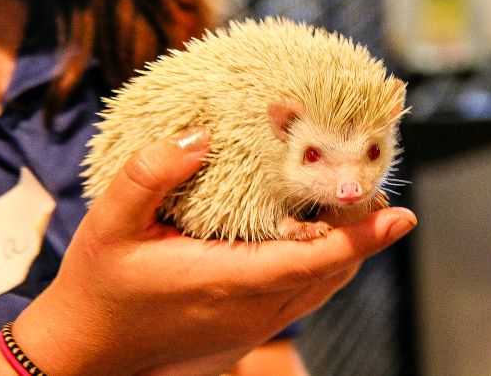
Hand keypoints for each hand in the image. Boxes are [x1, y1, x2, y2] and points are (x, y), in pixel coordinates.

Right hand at [8, 127, 416, 374]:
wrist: (90, 352)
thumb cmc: (100, 287)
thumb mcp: (109, 225)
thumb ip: (149, 174)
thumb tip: (199, 138)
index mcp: (226, 280)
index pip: (312, 260)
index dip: (362, 238)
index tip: (401, 214)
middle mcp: (251, 309)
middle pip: (331, 270)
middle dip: (362, 231)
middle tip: (372, 184)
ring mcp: (253, 325)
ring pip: (323, 286)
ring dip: (348, 248)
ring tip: (356, 204)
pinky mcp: (248, 331)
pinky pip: (304, 296)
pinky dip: (325, 264)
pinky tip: (320, 237)